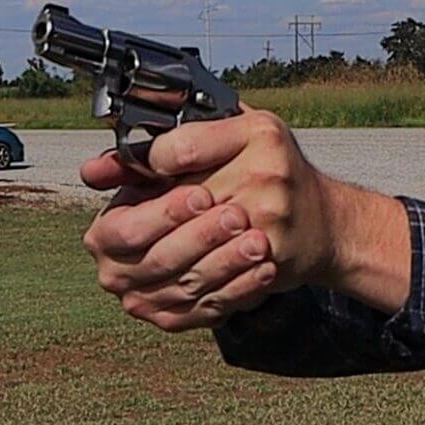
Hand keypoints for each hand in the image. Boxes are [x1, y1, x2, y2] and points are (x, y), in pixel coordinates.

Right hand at [81, 152, 277, 330]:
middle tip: (237, 216)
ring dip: (227, 264)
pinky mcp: (180, 319)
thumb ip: (143, 160)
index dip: (165, 214)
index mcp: (105, 235)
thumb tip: (94, 169)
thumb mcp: (166, 168)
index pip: (129, 230)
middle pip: (161, 261)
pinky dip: (242, 288)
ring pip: (190, 287)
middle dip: (202, 238)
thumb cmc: (188, 192)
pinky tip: (265, 268)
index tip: (202, 195)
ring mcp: (149, 302)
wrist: (221, 225)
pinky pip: (212, 308)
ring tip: (259, 242)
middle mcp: (119, 274)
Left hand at [82, 108, 410, 330]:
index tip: (149, 176)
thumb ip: (172, 144)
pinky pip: (215, 282)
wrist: (329, 224)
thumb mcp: (234, 140)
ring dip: (162, 261)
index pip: (177, 149)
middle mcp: (268, 173)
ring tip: (154, 261)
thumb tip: (94, 169)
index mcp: (259, 134)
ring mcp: (273, 220)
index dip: (150, 167)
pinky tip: (174, 284)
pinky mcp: (274, 260)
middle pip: (179, 205)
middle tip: (146, 229)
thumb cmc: (275, 175)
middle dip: (154, 221)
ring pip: (189, 251)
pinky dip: (184, 290)